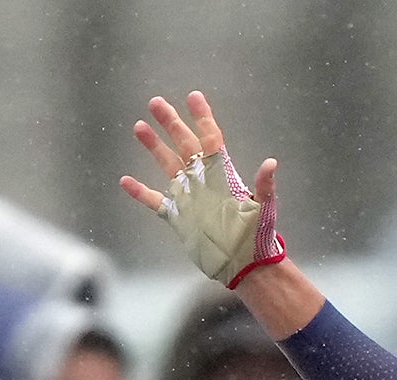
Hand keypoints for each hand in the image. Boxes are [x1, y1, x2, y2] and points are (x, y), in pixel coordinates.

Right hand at [120, 91, 286, 289]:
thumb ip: (265, 186)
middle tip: (156, 102)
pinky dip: (141, 192)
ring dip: (154, 147)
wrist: (246, 265)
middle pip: (185, 144)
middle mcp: (203, 180)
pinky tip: (125, 181)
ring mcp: (189, 197)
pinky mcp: (179, 217)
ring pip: (168, 165)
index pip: (210, 139)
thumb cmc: (258, 236)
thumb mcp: (265, 208)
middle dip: (171, 123)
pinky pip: (155, 202)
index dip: (202, 118)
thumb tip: (271, 163)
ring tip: (139, 126)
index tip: (193, 97)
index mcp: (223, 174)